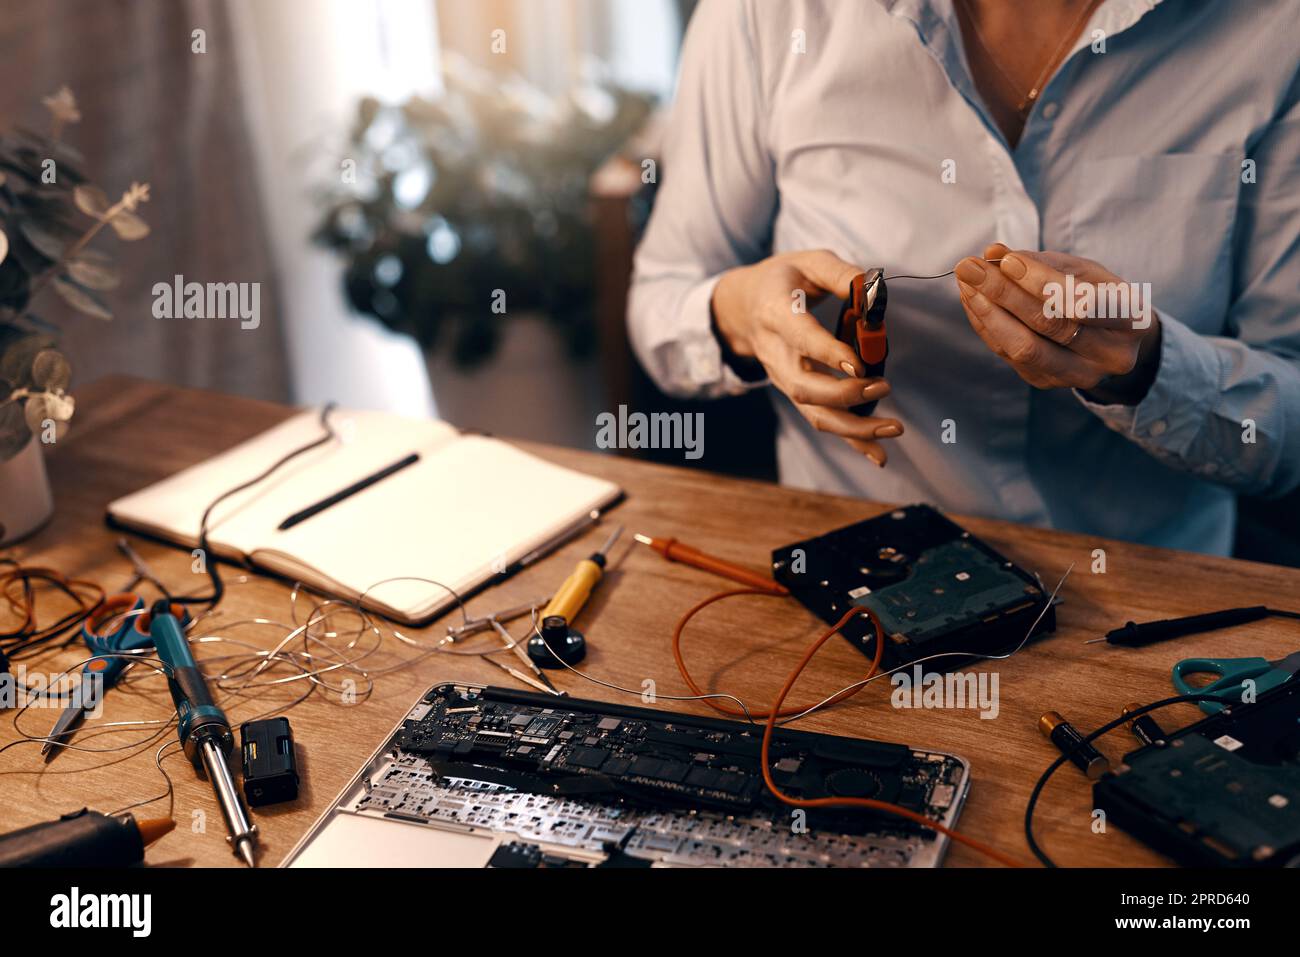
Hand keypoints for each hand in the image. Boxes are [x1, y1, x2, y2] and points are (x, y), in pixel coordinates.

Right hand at [712, 250, 901, 465]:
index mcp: (774, 313)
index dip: (828, 353)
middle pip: (804, 386)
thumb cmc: (784, 280)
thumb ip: (840, 274)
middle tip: (883, 387)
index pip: (800, 338)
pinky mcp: (797, 392)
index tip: (859, 365)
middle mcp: (775, 353)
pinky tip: (878, 454)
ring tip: (893, 428)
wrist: (745, 307)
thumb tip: (875, 291)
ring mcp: (784, 379)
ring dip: (852, 427)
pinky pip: (821, 419)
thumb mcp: (809, 261)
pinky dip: (850, 439)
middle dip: (844, 394)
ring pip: (813, 412)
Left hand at [954, 244, 1161, 404]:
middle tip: (970, 267)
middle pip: (1048, 325)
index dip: (1041, 281)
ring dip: (988, 312)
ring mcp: (1077, 375)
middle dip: (1004, 292)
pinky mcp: (1046, 382)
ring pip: (1024, 347)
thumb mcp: (1083, 272)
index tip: (1006, 259)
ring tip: (966, 284)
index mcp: (1129, 319)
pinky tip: (972, 301)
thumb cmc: (1098, 296)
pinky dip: (986, 325)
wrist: (1111, 343)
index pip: (1081, 302)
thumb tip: (994, 253)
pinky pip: (1008, 354)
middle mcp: (1109, 355)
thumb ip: (1042, 262)